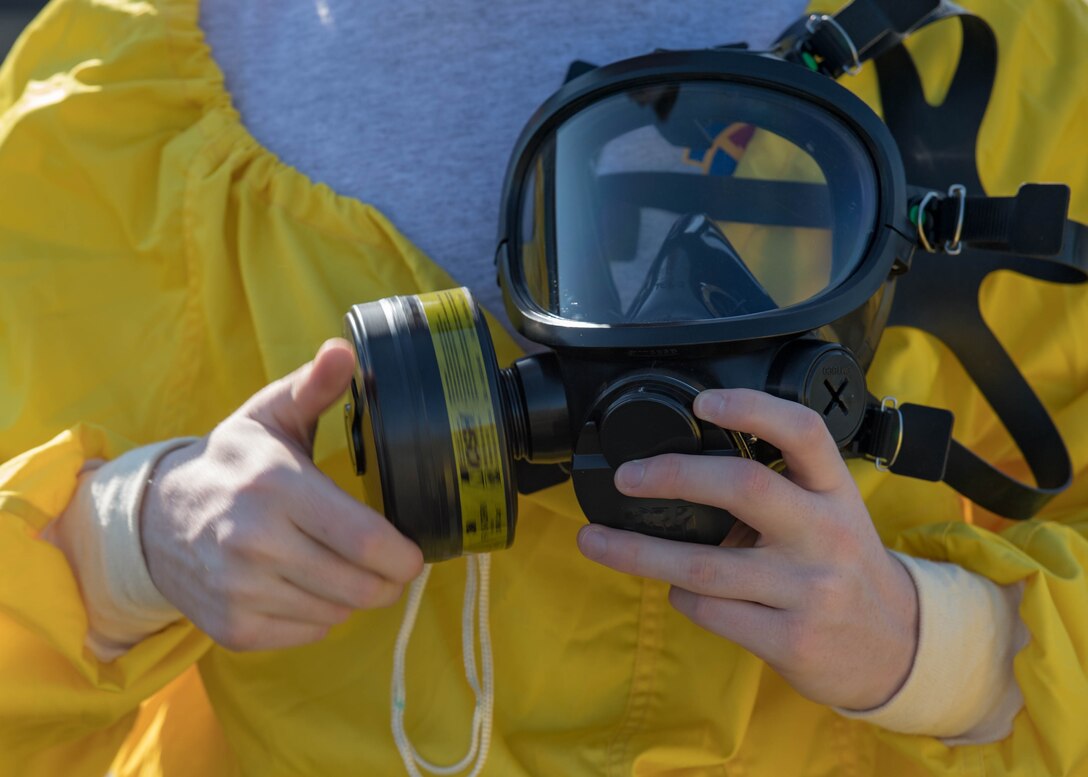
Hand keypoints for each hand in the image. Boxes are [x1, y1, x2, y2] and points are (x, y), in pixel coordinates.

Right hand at [141, 338, 423, 651]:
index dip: (402, 556)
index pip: (363, 539)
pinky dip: (321, 616)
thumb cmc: (232, 463)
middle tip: (391, 567)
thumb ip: (314, 387)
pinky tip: (308, 586)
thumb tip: (345, 350)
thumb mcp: (270, 416)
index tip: (413, 554)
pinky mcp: (232, 627)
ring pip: (338, 612)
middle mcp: (255, 542)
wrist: (154, 520)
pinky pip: (309, 633)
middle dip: (390, 581)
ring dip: (354, 596)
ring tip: (344, 569)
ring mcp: (240, 590)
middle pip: (359, 585)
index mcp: (276, 487)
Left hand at [576, 389, 918, 709]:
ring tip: (597, 541)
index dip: (753, 408)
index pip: (803, 432)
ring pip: (705, 565)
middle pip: (744, 487)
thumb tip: (682, 473)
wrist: (897, 649)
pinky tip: (678, 589)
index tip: (703, 401)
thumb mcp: (831, 515)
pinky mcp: (791, 640)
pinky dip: (681, 596)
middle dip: (673, 476)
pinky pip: (711, 611)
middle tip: (627, 477)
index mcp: (836, 493)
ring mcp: (810, 590)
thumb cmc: (844, 569)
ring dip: (639, 552)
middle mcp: (826, 535)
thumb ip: (779, 490)